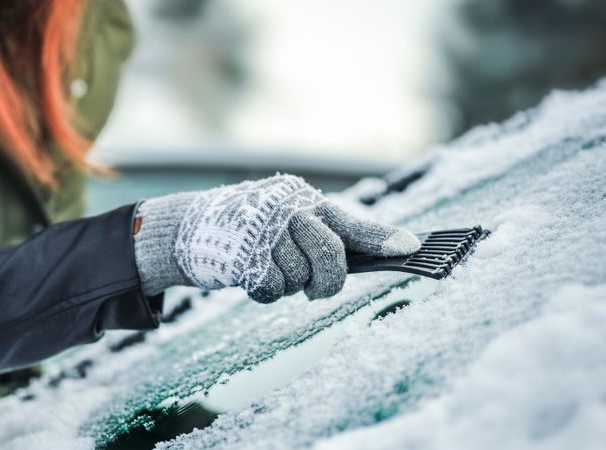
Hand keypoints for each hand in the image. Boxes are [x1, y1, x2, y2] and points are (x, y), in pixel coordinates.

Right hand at [133, 174, 419, 302]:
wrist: (193, 227)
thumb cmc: (254, 228)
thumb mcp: (291, 221)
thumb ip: (330, 235)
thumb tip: (383, 252)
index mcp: (306, 202)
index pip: (350, 221)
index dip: (381, 237)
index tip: (411, 248)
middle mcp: (288, 211)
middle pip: (330, 255)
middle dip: (327, 280)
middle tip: (316, 289)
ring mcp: (264, 231)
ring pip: (299, 278)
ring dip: (287, 284)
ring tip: (268, 267)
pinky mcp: (241, 254)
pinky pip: (272, 290)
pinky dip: (265, 292)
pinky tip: (251, 275)